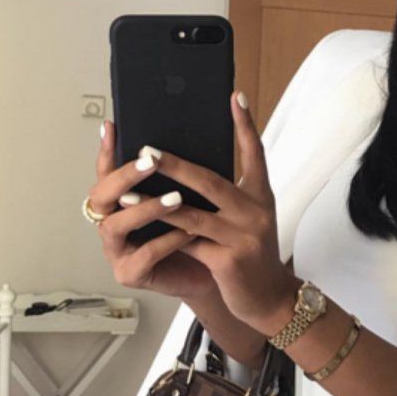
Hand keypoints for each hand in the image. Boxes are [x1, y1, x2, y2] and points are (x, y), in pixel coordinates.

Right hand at [89, 120, 218, 300]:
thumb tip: (188, 136)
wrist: (214, 272)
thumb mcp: (191, 197)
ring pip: (116, 226)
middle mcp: (112, 223)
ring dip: (145, 209)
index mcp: (121, 202)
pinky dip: (166, 241)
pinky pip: (144, 256)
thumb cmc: (199, 233)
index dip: (106, 151)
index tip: (112, 127)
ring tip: (176, 198)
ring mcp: (117, 250)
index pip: (107, 172)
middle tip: (151, 162)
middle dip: (124, 177)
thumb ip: (179, 176)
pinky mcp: (130, 274)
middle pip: (101, 196)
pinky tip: (187, 232)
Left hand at [146, 90, 297, 332]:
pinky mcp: (229, 260)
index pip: (255, 153)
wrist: (269, 298)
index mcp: (261, 196)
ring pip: (192, 214)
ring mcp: (243, 236)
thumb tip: (184, 176)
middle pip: (210, 180)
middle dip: (173, 165)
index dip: (245, 125)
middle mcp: (256, 212)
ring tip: (128, 195)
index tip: (236, 97)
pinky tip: (144, 232)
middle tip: (146, 150)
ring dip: (155, 204)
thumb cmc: (251, 256)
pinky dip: (165, 238)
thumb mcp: (248, 221)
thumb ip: (226, 198)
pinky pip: (189, 245)